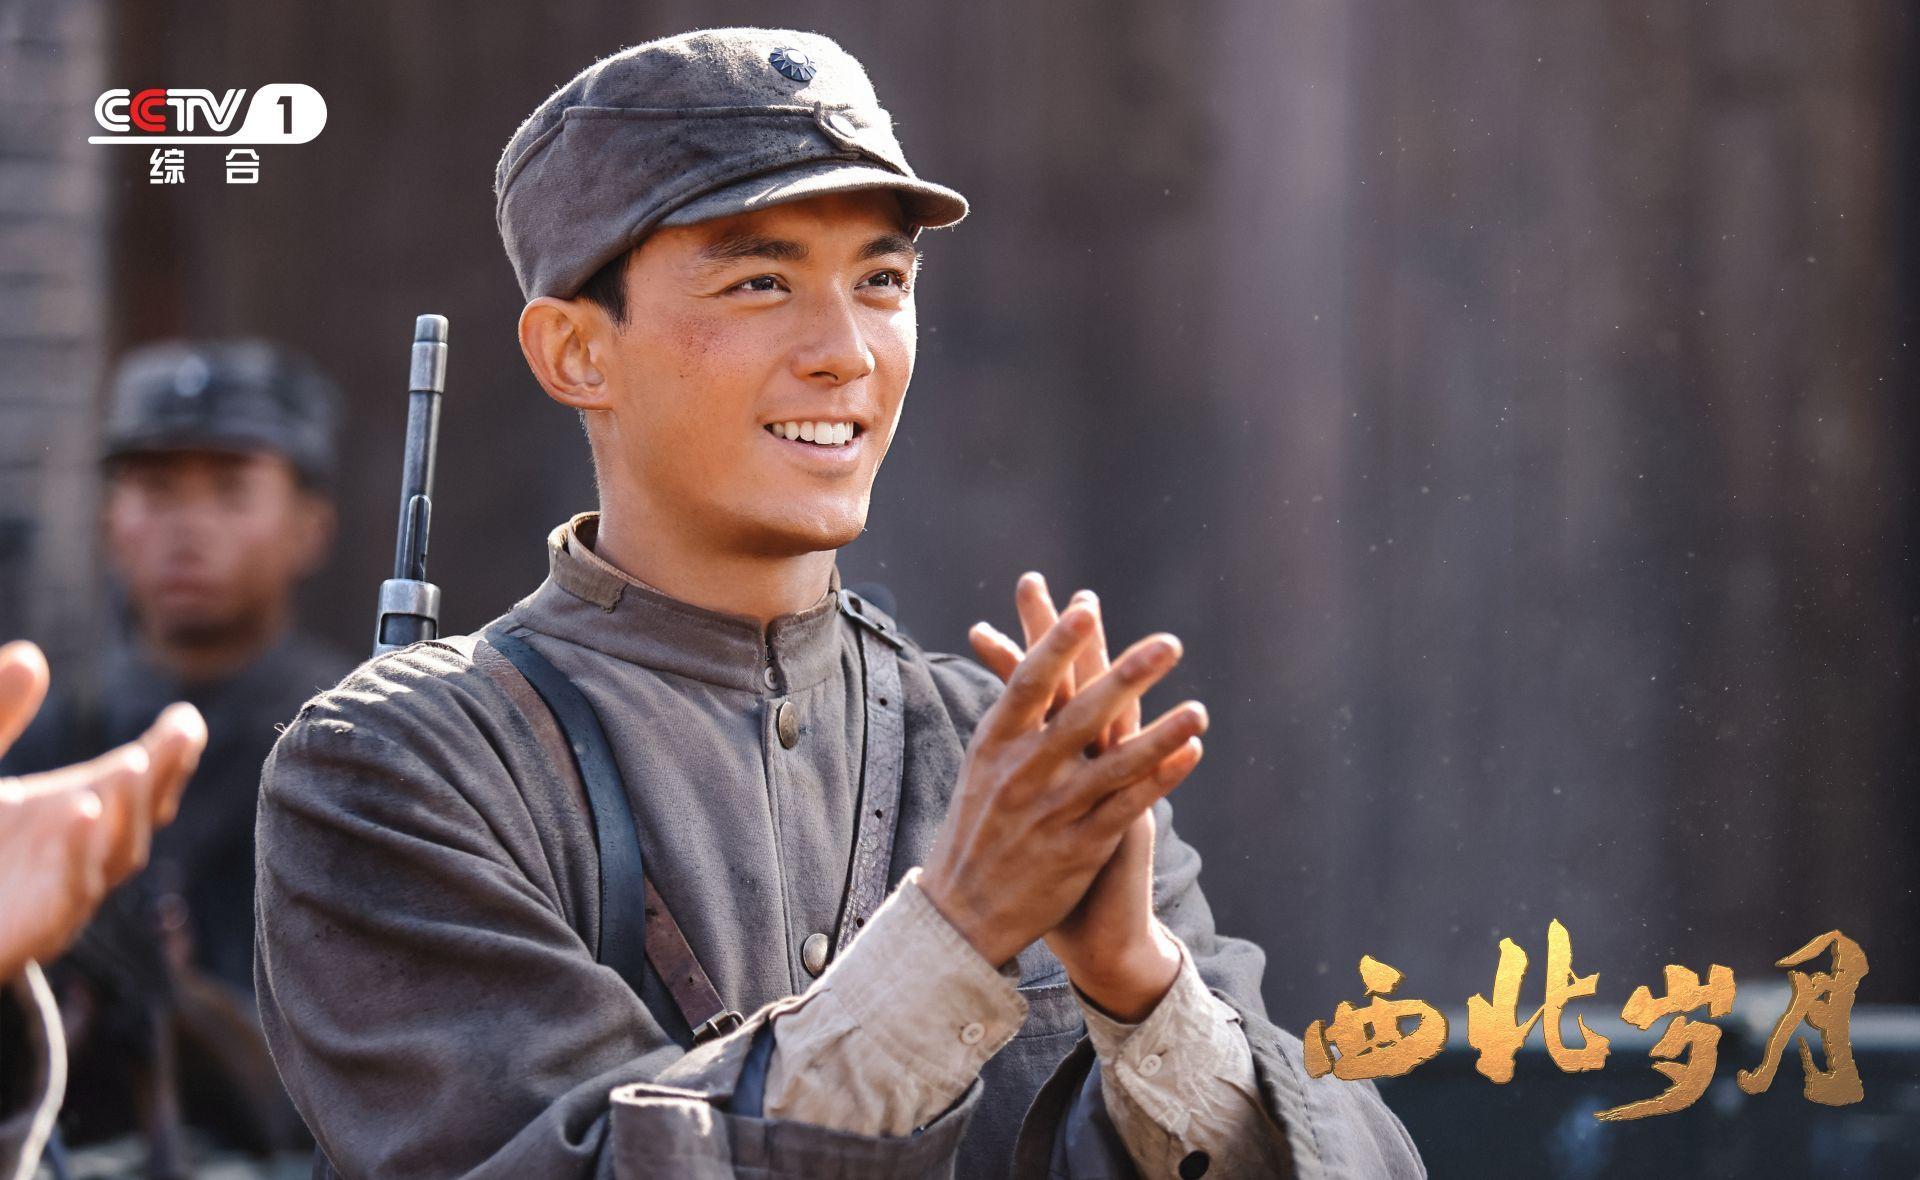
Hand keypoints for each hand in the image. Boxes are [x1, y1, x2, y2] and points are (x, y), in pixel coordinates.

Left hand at [0, 640, 205, 980]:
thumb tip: (31, 654)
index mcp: (72, 812)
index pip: (138, 781)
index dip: (168, 751)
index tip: (184, 717)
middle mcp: (79, 852)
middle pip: (141, 813)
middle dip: (164, 773)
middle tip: (180, 732)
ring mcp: (62, 894)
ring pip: (118, 853)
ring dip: (130, 807)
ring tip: (132, 761)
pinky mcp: (35, 930)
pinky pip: (68, 894)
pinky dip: (79, 852)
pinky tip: (81, 810)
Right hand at [970, 576, 1198, 1019]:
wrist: (961, 914)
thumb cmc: (976, 829)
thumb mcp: (981, 766)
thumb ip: (1013, 718)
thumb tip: (1028, 657)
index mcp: (994, 744)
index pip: (1029, 683)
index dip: (1058, 644)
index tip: (1086, 607)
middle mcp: (1022, 773)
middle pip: (1079, 715)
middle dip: (1127, 677)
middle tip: (1169, 644)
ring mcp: (1051, 811)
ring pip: (1114, 764)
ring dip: (1161, 733)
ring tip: (1199, 708)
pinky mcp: (1078, 849)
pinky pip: (1127, 807)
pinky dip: (1160, 779)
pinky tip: (1192, 754)